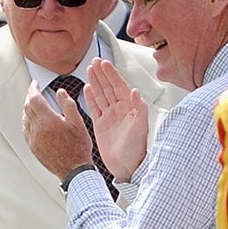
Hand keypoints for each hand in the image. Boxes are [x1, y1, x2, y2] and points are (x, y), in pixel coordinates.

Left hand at [22, 84, 97, 181]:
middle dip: (30, 97)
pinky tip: (33, 121)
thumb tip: (60, 92)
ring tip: (33, 104)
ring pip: (24, 119)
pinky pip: (26, 130)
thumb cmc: (78, 148)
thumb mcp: (78, 122)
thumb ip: (68, 104)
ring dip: (27, 109)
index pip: (34, 99)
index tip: (34, 84)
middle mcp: (37, 129)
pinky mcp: (33, 147)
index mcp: (48, 121)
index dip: (33, 89)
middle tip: (34, 92)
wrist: (73, 170)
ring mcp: (33, 139)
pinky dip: (27, 121)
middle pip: (27, 107)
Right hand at [83, 58, 149, 181]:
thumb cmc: (136, 150)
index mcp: (129, 108)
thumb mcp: (140, 129)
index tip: (104, 63)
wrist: (127, 167)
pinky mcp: (101, 125)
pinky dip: (91, 97)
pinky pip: (95, 108)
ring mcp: (110, 117)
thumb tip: (135, 91)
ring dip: (95, 82)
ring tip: (89, 70)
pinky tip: (87, 88)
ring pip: (101, 95)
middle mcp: (120, 110)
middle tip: (94, 61)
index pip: (119, 86)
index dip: (111, 74)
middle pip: (108, 87)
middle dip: (101, 74)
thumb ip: (139, 109)